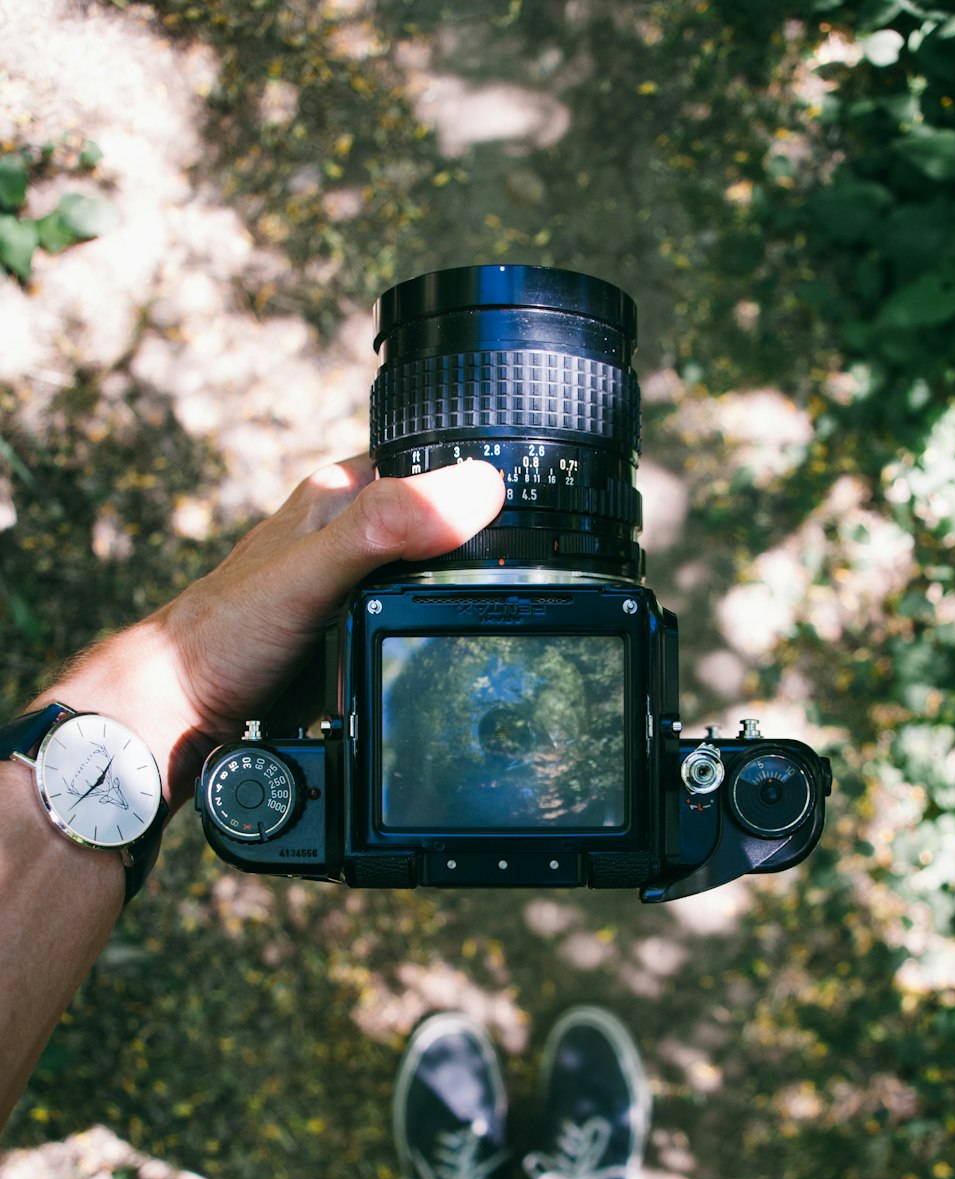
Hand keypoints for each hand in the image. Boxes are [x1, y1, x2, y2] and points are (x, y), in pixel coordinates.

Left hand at [35, 459, 504, 808]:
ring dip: (461, 603)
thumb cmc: (227, 632)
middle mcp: (349, 534)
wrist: (182, 710)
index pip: (435, 460)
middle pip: (442, 525)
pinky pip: (413, 626)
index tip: (540, 508)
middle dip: (484, 551)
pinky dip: (434, 640)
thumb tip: (474, 491)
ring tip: (496, 623)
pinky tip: (447, 658)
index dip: (486, 478)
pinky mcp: (352, 634)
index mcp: (341, 494)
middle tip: (530, 580)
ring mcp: (352, 585)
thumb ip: (387, 527)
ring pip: (430, 580)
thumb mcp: (316, 569)